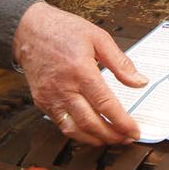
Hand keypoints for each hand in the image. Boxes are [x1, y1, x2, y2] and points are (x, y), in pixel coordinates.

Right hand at [13, 2, 144, 144]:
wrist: (28, 30)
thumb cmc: (62, 30)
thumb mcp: (98, 37)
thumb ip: (120, 62)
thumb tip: (140, 81)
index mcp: (81, 71)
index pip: (106, 105)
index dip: (122, 122)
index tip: (134, 130)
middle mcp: (64, 88)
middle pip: (91, 123)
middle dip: (112, 136)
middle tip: (126, 138)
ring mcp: (50, 97)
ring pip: (74, 130)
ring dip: (95, 139)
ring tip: (111, 139)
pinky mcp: (41, 101)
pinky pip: (60, 124)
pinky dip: (77, 133)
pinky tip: (90, 132)